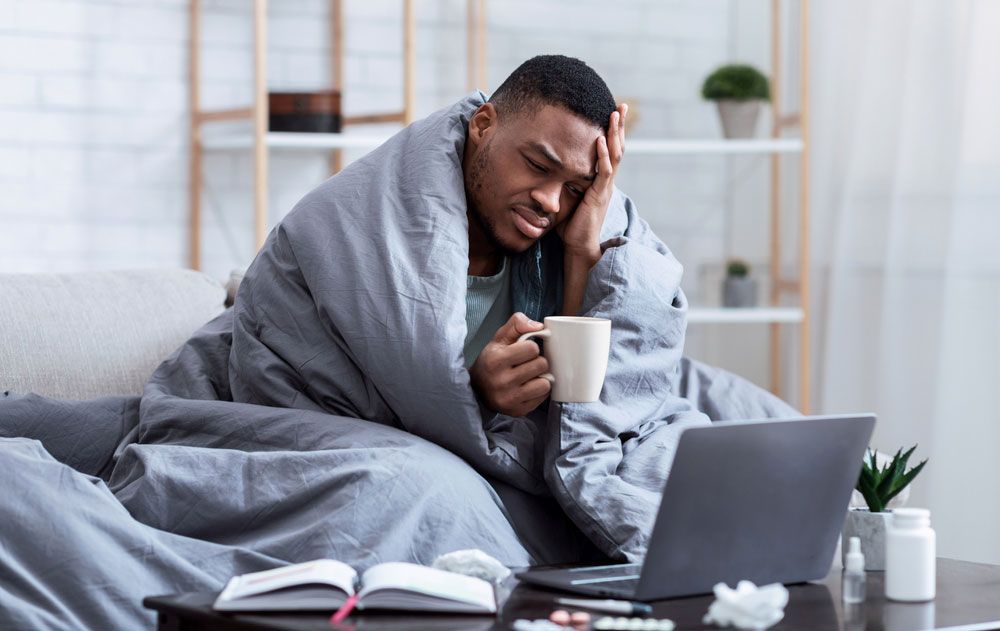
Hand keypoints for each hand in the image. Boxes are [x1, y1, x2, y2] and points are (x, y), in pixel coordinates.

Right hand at [469, 313, 551, 416]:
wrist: (477, 390)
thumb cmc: (492, 361)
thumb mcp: (499, 338)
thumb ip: (517, 324)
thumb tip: (539, 327)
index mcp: (496, 360)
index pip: (532, 348)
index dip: (531, 348)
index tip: (524, 351)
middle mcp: (502, 381)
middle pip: (541, 365)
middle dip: (537, 362)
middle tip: (527, 364)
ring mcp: (510, 398)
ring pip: (545, 383)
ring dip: (541, 377)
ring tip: (530, 376)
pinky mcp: (518, 411)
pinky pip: (543, 397)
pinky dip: (539, 391)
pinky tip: (529, 387)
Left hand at [556, 103, 626, 261]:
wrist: (579, 247)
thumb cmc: (571, 226)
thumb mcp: (565, 198)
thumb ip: (560, 183)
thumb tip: (544, 170)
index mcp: (600, 181)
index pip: (609, 151)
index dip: (612, 133)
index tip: (611, 113)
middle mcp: (606, 181)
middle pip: (617, 148)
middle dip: (619, 126)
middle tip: (621, 105)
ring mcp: (605, 187)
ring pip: (614, 155)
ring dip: (614, 134)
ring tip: (615, 114)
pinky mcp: (599, 195)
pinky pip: (603, 171)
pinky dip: (602, 154)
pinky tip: (600, 139)